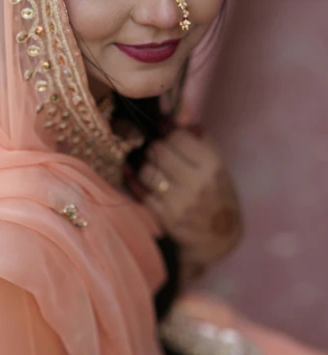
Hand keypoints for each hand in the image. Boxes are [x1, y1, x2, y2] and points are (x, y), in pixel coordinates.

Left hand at [132, 125, 241, 270]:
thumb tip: (174, 115)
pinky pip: (140, 192)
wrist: (219, 238)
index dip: (167, 132)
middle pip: (158, 150)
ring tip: (153, 170)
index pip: (176, 135)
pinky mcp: (165, 217)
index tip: (165, 134)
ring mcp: (180, 201)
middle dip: (154, 149)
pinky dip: (136, 184)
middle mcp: (197, 182)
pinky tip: (140, 181)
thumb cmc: (218, 196)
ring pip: (146, 170)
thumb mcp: (218, 166)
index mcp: (212, 165)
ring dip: (146, 168)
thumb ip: (199, 139)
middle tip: (157, 154)